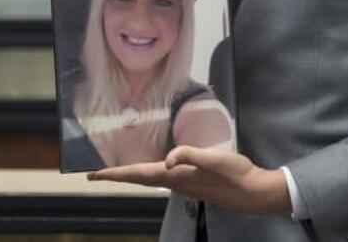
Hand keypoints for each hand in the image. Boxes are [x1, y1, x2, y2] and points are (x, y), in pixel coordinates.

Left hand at [87, 147, 290, 213]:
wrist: (254, 192)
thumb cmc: (235, 174)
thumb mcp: (214, 160)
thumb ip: (191, 156)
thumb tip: (167, 159)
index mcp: (176, 177)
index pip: (138, 174)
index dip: (115, 174)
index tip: (93, 174)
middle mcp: (175, 183)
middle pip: (139, 179)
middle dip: (117, 175)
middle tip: (96, 172)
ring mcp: (183, 185)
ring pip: (149, 179)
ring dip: (132, 175)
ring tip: (118, 169)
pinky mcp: (192, 183)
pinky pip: (162, 178)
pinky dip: (149, 173)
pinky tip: (153, 166)